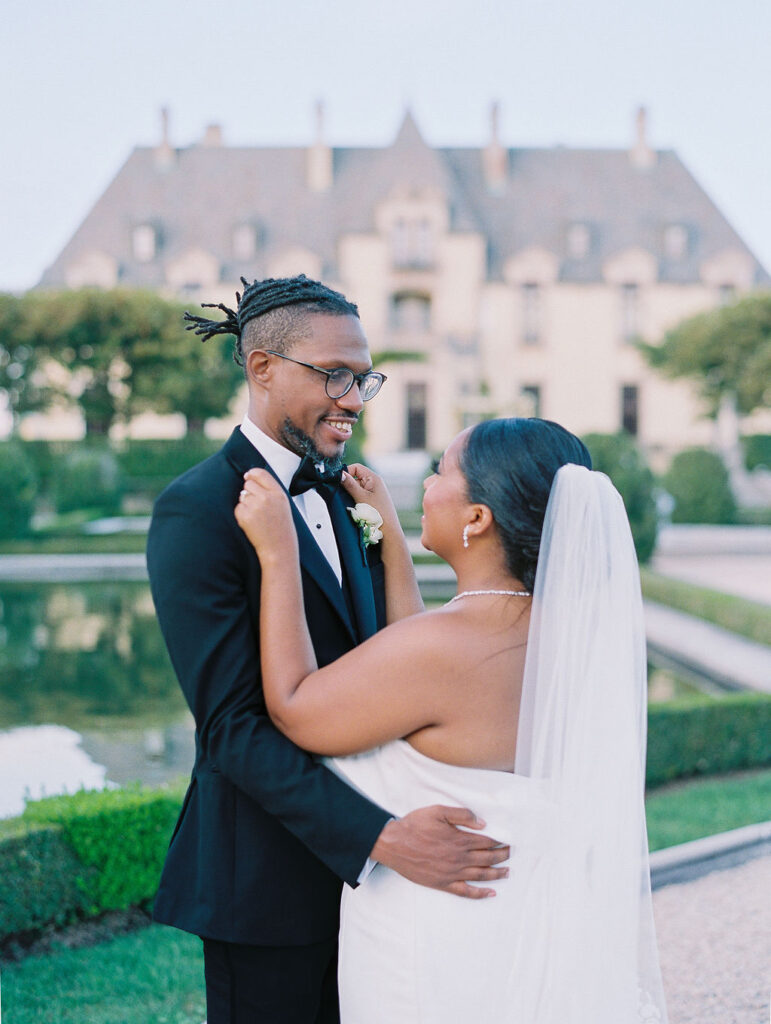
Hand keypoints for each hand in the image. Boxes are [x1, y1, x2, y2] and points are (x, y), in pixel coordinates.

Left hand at [235, 468, 296, 561]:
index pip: (261, 473)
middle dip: (249, 492)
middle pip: (248, 484)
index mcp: (278, 493)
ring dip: (246, 504)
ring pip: (242, 496)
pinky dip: (242, 514)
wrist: (279, 547)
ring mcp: (255, 507)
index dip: (252, 474)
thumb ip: (270, 490)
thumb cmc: (281, 528)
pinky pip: (238, 508)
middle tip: (257, 505)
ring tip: (257, 517)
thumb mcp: (283, 504)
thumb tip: (250, 479)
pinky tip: (252, 522)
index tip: (248, 476)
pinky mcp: (245, 516)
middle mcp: (267, 498)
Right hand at [343, 464, 398, 530]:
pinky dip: (353, 499)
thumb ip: (350, 485)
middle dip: (347, 484)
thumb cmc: (378, 514)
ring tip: (347, 501)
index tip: (338, 481)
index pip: (356, 468)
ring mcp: (372, 492)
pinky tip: (351, 506)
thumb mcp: (361, 497)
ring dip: (349, 493)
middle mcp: (374, 483)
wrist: (388, 531)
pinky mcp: (371, 501)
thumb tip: (340, 474)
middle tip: (340, 493)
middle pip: (355, 477)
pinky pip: (358, 495)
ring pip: (355, 488)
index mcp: (374, 478)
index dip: (346, 472)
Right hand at [370, 805, 509, 899]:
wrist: (393, 844)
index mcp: (459, 840)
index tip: (507, 840)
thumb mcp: (438, 811)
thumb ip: (461, 815)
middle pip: (487, 858)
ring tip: (507, 872)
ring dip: (497, 874)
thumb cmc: (414, 825)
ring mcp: (452, 874)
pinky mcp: (443, 884)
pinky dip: (480, 894)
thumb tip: (482, 823)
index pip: (486, 841)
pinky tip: (491, 893)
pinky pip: (466, 892)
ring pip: (481, 876)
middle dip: (502, 856)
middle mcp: (459, 859)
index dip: (499, 841)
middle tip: (510, 853)